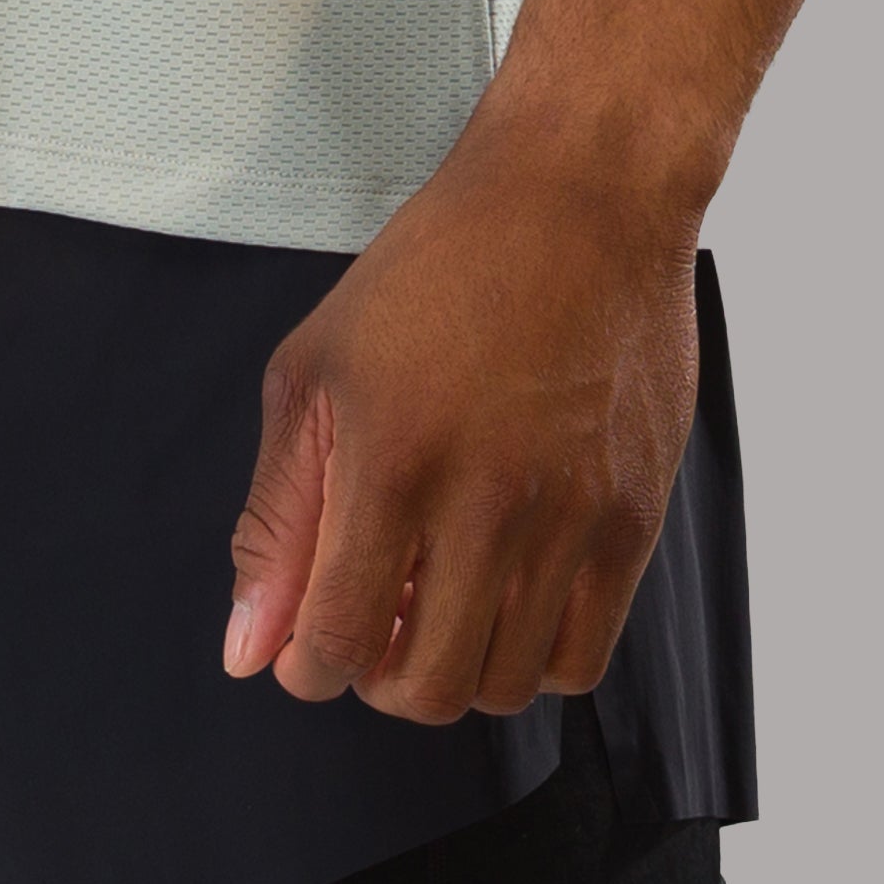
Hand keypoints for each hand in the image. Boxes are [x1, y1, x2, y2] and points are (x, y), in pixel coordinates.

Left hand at [220, 116, 701, 717]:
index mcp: (392, 459)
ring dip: (457, 667)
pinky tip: (508, 596)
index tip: (310, 642)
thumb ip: (277, 517)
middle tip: (378, 620)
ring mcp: (572, 514)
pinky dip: (531, 658)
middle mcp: (487, 499)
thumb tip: (248, 649)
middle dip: (380, 678)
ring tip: (442, 599)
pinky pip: (580, 658)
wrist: (580, 196)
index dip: (307, 666)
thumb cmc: (436, 268)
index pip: (336, 642)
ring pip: (504, 687)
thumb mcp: (316, 368)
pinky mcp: (636, 517)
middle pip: (426, 688)